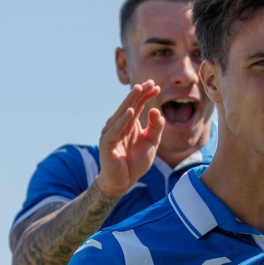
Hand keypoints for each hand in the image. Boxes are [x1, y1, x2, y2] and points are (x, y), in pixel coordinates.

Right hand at [97, 80, 164, 196]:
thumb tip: (156, 110)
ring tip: (138, 90)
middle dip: (139, 93)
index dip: (146, 95)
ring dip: (130, 101)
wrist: (123, 182)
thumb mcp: (151, 143)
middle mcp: (118, 124)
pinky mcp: (106, 143)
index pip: (138, 105)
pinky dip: (122, 121)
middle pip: (129, 105)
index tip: (157, 86)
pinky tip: (130, 112)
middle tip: (149, 82)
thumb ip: (156, 128)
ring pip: (121, 114)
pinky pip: (115, 130)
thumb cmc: (135, 162)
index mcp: (129, 123)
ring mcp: (111, 133)